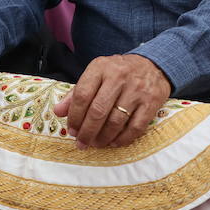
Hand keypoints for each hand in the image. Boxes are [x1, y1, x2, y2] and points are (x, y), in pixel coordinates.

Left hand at [52, 54, 171, 148]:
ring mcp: (137, 89)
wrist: (152, 66)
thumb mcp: (96, 75)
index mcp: (101, 68)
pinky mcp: (151, 102)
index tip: (71, 130)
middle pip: (98, 110)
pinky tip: (114, 142)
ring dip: (103, 138)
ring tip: (96, 144)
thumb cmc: (118, 73)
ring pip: (116, 121)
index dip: (74, 116)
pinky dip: (123, 139)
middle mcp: (119, 77)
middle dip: (87, 132)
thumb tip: (57, 112)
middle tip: (81, 143)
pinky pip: (135, 127)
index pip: (82, 95)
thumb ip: (76, 93)